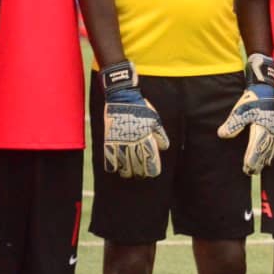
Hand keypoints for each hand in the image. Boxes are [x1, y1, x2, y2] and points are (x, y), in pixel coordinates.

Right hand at [101, 62, 169, 178]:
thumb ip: (159, 135)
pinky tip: (115, 169)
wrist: (122, 98)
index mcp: (146, 137)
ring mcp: (120, 141)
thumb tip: (164, 148)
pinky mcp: (109, 139)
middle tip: (142, 176)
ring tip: (129, 174)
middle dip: (140, 172)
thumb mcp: (155, 120)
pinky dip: (112, 165)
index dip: (152, 169)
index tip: (153, 173)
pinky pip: (109, 157)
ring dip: (127, 171)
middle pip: (137, 164)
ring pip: (123, 164)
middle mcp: (133, 141)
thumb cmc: (141, 108)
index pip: (150, 159)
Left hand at [218, 53, 273, 174]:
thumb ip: (232, 123)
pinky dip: (271, 153)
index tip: (246, 167)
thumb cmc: (252, 100)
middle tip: (250, 172)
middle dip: (257, 162)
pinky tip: (269, 158)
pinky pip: (273, 144)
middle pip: (263, 150)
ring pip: (269, 148)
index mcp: (261, 127)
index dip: (251, 158)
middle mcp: (268, 131)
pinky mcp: (273, 128)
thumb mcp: (240, 110)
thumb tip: (223, 134)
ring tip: (259, 169)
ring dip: (264, 159)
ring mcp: (272, 130)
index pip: (256, 146)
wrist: (265, 90)